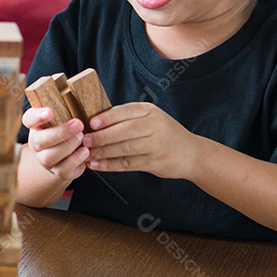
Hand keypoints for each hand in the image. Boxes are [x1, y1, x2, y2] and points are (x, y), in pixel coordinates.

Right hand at [22, 106, 90, 181]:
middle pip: (41, 140)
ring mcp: (45, 160)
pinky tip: (86, 151)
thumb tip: (67, 82)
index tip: (50, 112)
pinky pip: (64, 169)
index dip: (38, 116)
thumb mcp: (62, 115)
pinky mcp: (57, 172)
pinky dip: (76, 160)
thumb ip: (62, 103)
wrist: (63, 156)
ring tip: (82, 137)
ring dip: (69, 146)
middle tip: (79, 124)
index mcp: (35, 125)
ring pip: (52, 156)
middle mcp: (36, 143)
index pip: (29, 119)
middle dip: (61, 132)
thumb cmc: (65, 128)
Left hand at [82, 102, 199, 178]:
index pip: (126, 112)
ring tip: (86, 154)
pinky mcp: (155, 163)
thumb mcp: (151, 118)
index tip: (91, 122)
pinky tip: (97, 165)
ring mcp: (156, 146)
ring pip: (124, 149)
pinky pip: (128, 164)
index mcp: (150, 111)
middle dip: (102, 136)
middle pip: (124, 131)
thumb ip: (128, 117)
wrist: (192, 153)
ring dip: (103, 152)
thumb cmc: (164, 133)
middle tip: (85, 140)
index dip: (108, 117)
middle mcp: (155, 126)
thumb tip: (95, 120)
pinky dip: (110, 165)